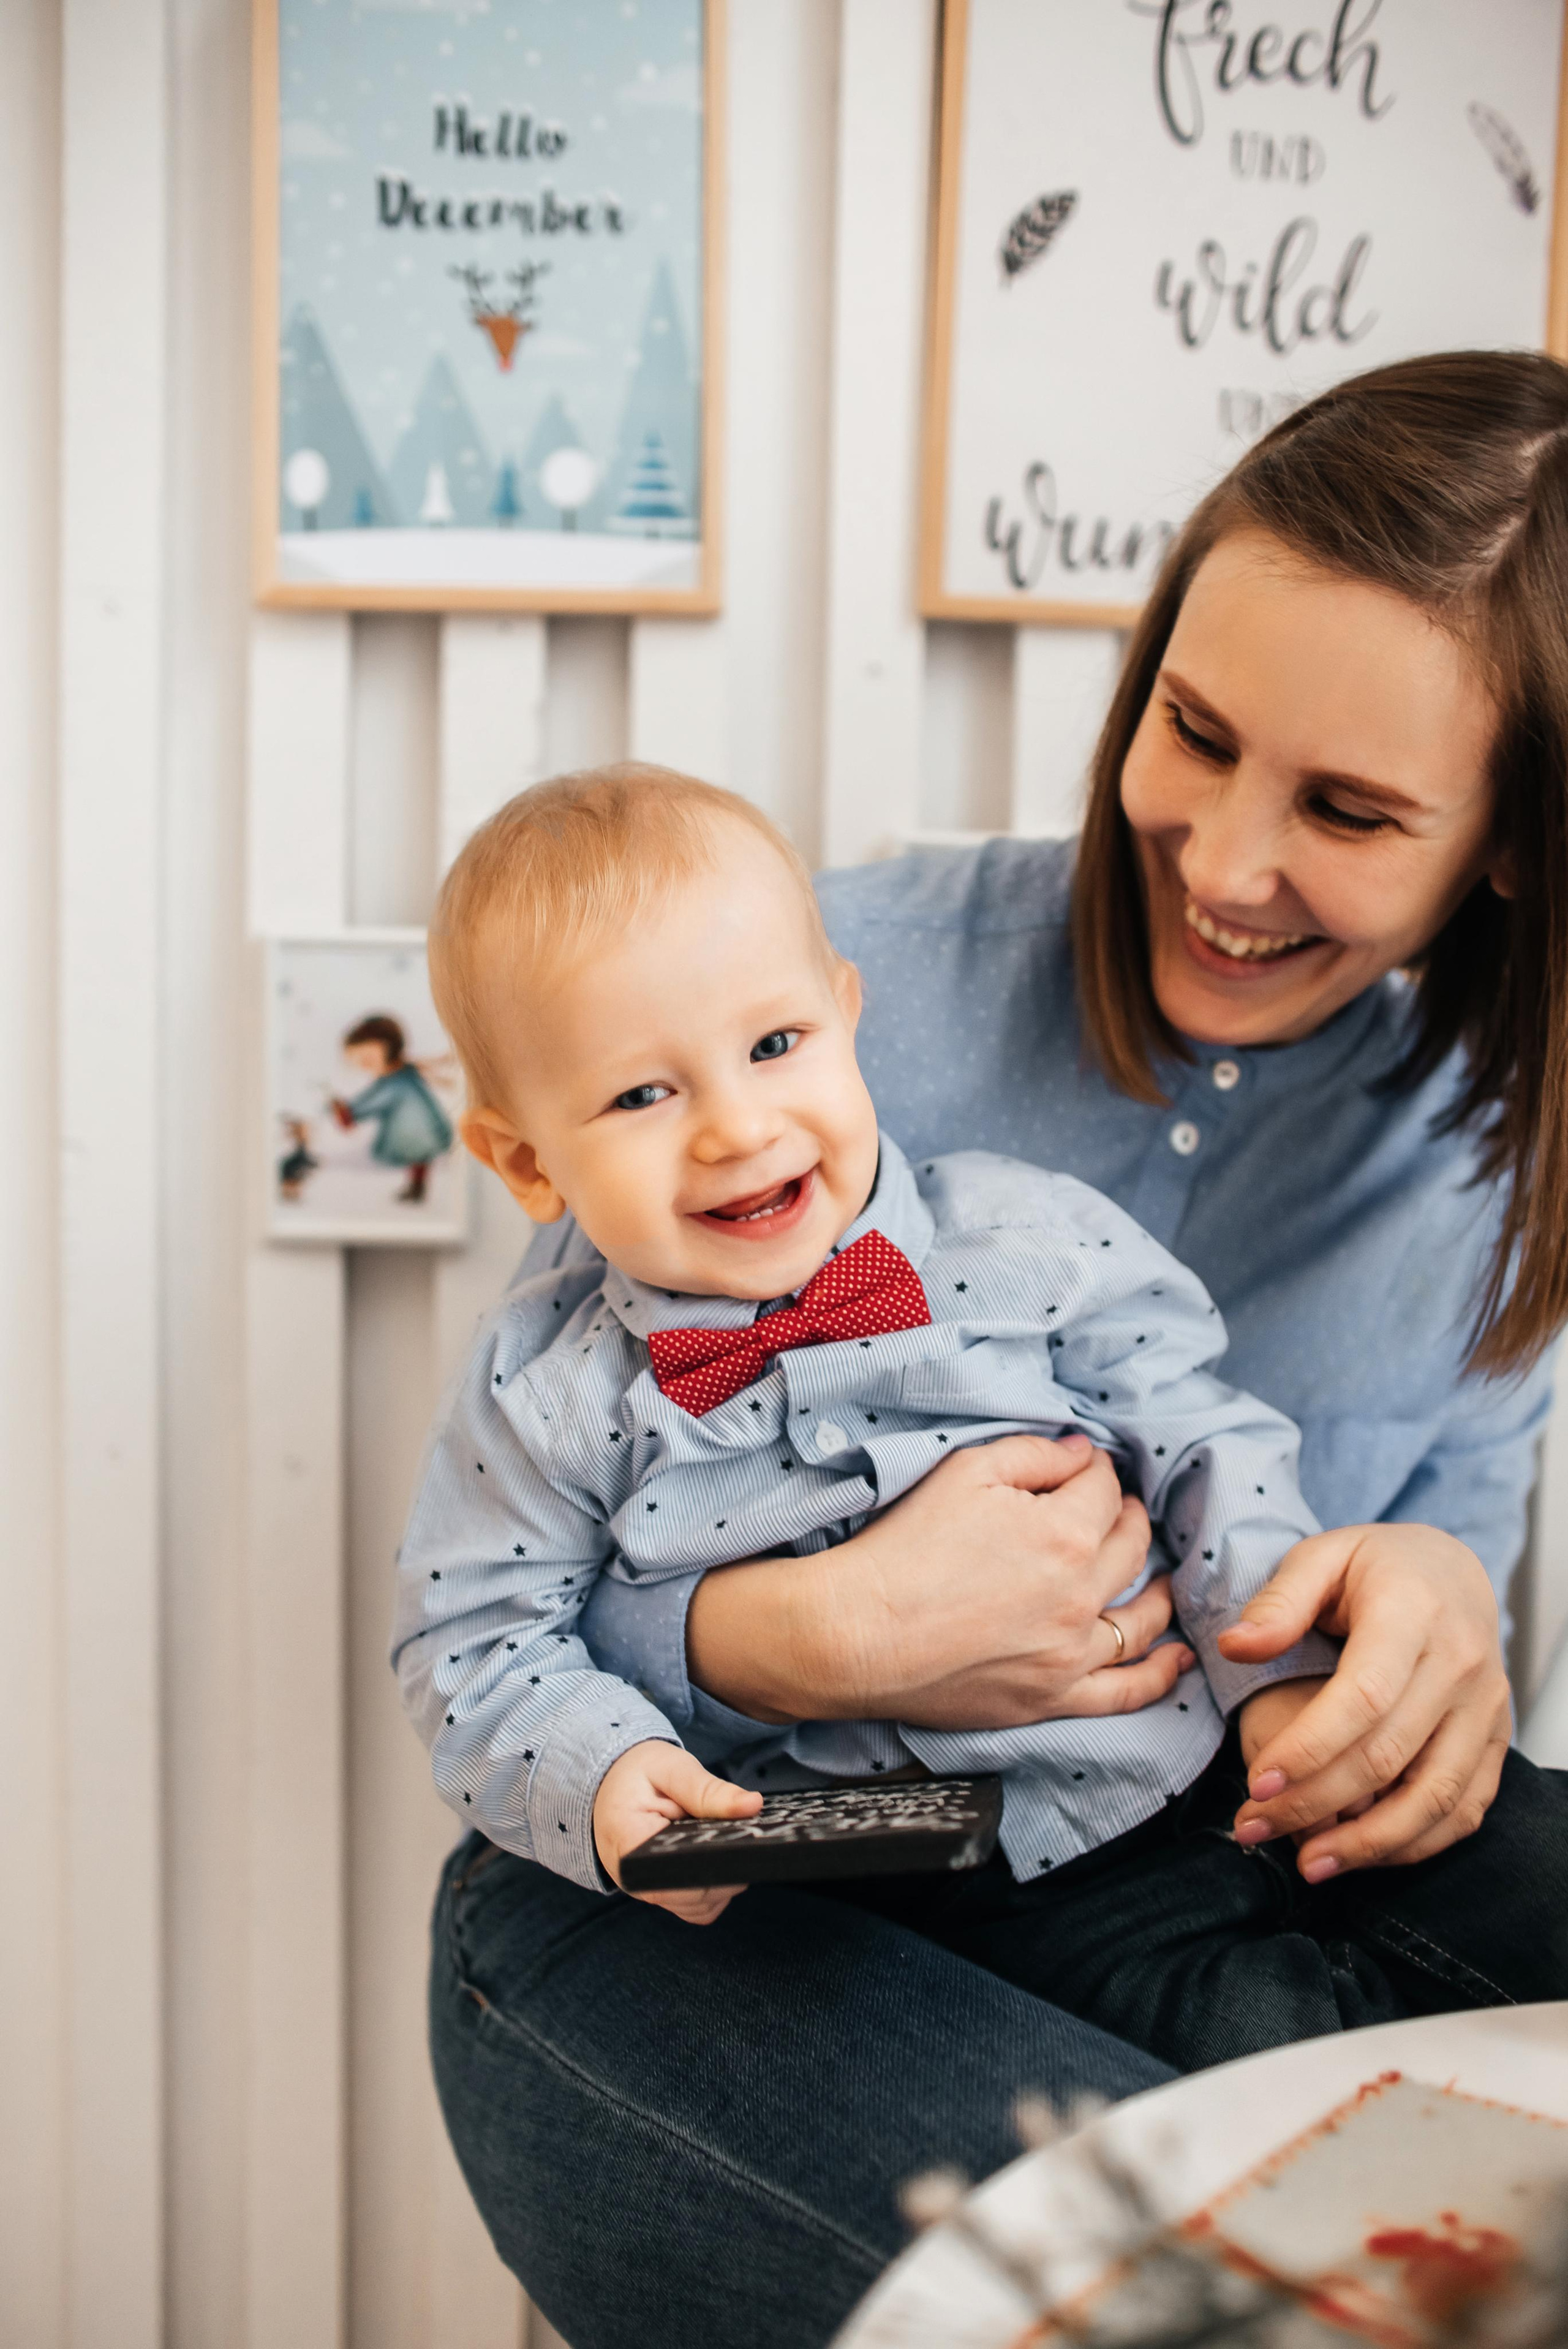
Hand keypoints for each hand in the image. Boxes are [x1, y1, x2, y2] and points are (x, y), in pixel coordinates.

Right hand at [592, 1741, 761, 1925]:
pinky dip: (715, 1887)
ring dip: (723, 1880)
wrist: (611, 1781)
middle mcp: (635, 1879)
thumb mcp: (672, 1768)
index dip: (719, 1866)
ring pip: (701, 1906)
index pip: (681, 1876)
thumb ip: (710, 1790)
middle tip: (742, 1835)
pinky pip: (697, 1906)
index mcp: (629, 1845)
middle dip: (727, 1869)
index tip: (744, 1843)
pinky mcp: (660, 1894)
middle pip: (696, 1897)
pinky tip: (718, 1856)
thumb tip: (753, 1805)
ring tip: (726, 1841)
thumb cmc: (637, 1773)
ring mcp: (647, 1891)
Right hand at [687, 1433, 1192, 1728]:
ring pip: (1141, 1619)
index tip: (1086, 1469)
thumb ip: (1033, 1455)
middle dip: (1130, 1520)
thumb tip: (1082, 1454)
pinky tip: (1179, 1657)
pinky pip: (1126, 1692)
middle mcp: (1080, 1595)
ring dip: (1157, 1590)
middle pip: (1130, 1548)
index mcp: (1063, 1533)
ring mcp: (1070, 1653)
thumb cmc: (904, 1546)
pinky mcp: (1051, 1698)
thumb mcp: (964, 1472)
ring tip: (1159, 1578)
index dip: (1097, 1472)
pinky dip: (1160, 1675)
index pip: (1104, 1491)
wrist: (858, 1632)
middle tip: (1119, 1511)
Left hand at [1220, 1523, 1511, 1877]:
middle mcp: (1460, 1665)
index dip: (1309, 1749)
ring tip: (1307, 1862)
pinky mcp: (1493, 1739)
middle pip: (1389, 1755)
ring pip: (1435, 1796)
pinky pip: (1464, 1807)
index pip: (1363, 1697)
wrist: (1453, 1571)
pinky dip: (1415, 1842)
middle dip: (1316, 1803)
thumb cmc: (1376, 1566)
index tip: (1257, 1784)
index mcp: (1413, 1614)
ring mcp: (1484, 1708)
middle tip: (1254, 1827)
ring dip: (1369, 1843)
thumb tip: (1234, 1647)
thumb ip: (1278, 1602)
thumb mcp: (1321, 1557)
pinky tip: (1362, 1854)